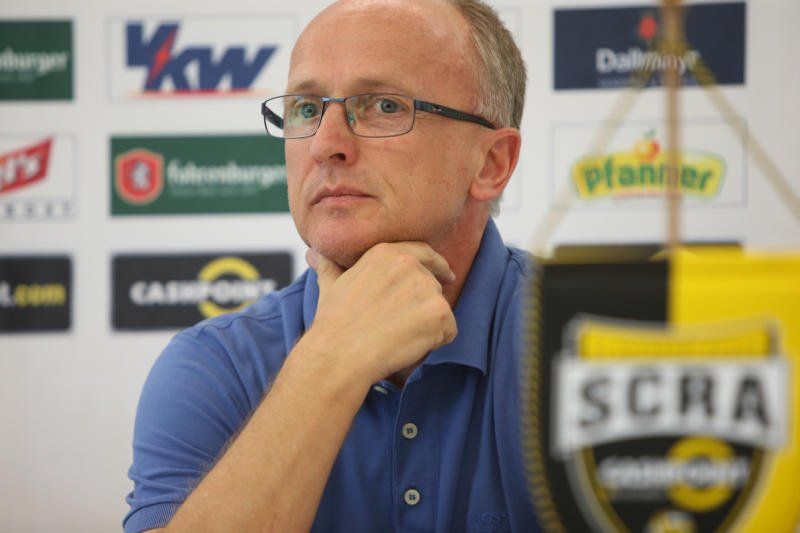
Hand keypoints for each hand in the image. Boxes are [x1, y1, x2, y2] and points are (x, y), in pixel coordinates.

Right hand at [303, 242, 457, 384]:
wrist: (341, 353)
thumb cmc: (334, 323)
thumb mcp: (330, 286)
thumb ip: (329, 267)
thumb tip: (313, 254)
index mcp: (386, 253)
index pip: (424, 252)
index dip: (437, 264)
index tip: (446, 274)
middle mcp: (409, 265)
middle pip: (434, 285)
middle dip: (425, 305)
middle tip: (402, 325)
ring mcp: (427, 288)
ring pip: (441, 309)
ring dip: (429, 325)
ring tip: (399, 336)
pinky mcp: (439, 313)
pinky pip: (449, 330)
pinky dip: (436, 341)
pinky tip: (409, 345)